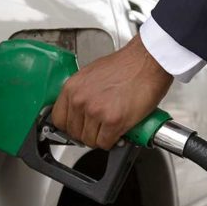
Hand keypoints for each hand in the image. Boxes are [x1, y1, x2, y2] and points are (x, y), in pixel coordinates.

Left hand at [52, 35, 172, 148]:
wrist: (148, 61)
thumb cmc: (126, 66)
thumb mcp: (92, 75)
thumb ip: (82, 93)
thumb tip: (79, 111)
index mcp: (72, 87)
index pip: (58, 120)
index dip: (71, 126)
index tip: (79, 128)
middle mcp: (80, 100)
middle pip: (74, 133)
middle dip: (88, 133)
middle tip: (100, 128)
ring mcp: (96, 111)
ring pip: (90, 140)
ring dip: (102, 138)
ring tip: (111, 128)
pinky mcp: (113, 121)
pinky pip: (105, 143)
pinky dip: (113, 141)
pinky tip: (119, 131)